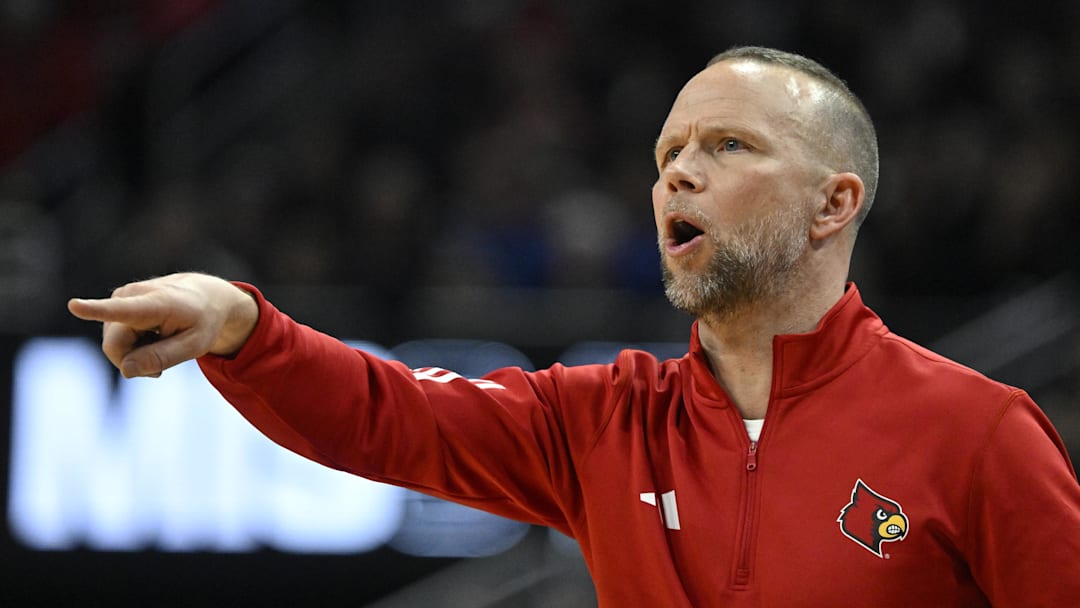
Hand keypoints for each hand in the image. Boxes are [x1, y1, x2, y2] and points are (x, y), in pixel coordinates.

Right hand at [67, 273, 258, 377]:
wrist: (207, 296)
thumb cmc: (203, 321)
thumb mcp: (195, 345)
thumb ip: (162, 358)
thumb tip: (126, 370)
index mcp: (155, 303)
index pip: (122, 310)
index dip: (96, 310)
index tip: (74, 305)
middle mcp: (131, 295)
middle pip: (116, 348)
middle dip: (135, 362)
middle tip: (164, 360)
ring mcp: (120, 297)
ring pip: (114, 346)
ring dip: (137, 353)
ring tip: (161, 340)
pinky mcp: (115, 303)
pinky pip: (115, 340)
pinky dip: (134, 346)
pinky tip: (152, 336)